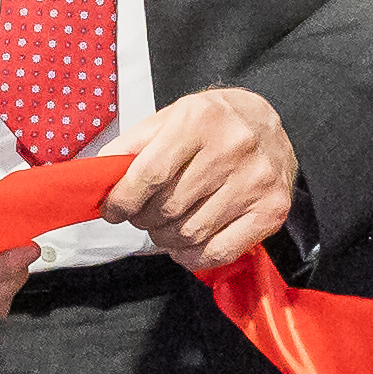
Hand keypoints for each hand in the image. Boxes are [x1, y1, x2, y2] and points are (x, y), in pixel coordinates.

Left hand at [109, 83, 301, 273]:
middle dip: (143, 218)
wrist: (267, 123)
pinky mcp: (272, 210)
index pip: (149, 174)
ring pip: (190, 233)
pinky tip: (186, 244)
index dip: (122, 200)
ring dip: (165, 238)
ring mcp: (257, 182)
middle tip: (142, 214)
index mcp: (200, 120)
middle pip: (168, 207)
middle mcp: (233, 148)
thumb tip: (100, 178)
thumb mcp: (170, 117)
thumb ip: (132, 145)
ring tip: (165, 224)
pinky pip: (219, 252)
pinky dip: (192, 256)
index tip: (111, 210)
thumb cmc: (211, 123)